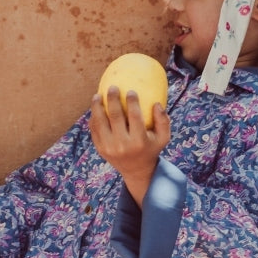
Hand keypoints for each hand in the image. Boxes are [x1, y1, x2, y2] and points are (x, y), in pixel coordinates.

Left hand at [89, 89, 170, 207]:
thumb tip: (157, 104)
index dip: (132, 102)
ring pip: (100, 122)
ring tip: (97, 95)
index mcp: (139, 141)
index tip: (130, 91)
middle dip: (112, 99)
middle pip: (115, 116)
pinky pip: (94, 130)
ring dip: (97, 106)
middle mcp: (122, 145)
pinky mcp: (100, 149)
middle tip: (112, 87)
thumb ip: (163, 121)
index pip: (134, 117)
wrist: (136, 170)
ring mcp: (109, 148)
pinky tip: (95, 107)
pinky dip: (93, 117)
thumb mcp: (163, 138)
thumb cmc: (151, 148)